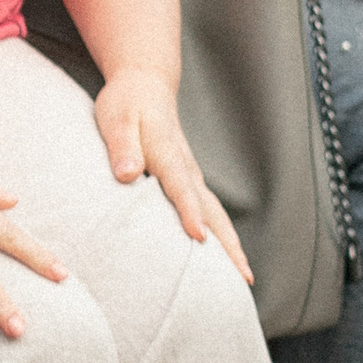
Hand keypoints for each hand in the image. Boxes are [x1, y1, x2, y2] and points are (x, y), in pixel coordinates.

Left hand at [92, 66, 251, 282]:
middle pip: (212, 210)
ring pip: (216, 214)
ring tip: (245, 278)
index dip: (189, 213)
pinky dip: (221, 235)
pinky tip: (224, 257)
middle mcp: (187, 169)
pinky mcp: (189, 180)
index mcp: (168, 155)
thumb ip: (122, 146)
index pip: (180, 189)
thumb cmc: (127, 103)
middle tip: (244, 277)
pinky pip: (209, 211)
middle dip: (228, 244)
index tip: (199, 237)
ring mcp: (192, 176)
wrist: (145, 84)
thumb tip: (127, 174)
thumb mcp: (117, 118)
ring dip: (231, 245)